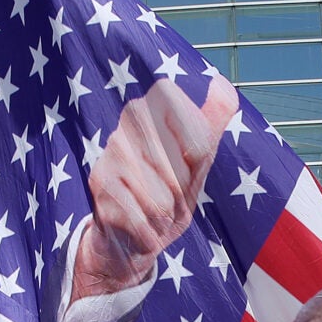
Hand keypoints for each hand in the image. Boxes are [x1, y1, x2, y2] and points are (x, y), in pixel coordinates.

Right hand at [73, 75, 239, 303]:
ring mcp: (111, 152)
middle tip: (167, 195)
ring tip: (150, 210)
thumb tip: (223, 83)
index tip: (189, 161)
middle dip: (180, 192)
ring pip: (161, 197)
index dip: (199, 152)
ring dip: (164, 215)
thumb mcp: (197, 159)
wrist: (128, 238)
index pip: (197, 128)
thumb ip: (213, 122)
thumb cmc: (167, 193)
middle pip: (181, 168)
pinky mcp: (98, 183)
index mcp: (153, 107)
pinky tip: (138, 226)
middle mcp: (128, 122)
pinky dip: (149, 233)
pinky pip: (143, 218)